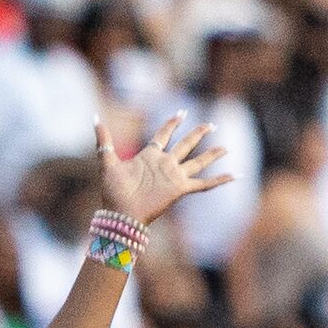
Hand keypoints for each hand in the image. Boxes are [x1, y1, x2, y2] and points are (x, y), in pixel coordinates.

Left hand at [96, 114, 230, 227]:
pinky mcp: (180, 189)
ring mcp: (173, 177)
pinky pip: (203, 184)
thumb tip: (94, 116)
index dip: (172, 123)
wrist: (120, 215)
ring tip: (227, 147)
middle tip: (211, 124)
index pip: (164, 135)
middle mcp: (164, 165)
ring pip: (198, 161)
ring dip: (212, 154)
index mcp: (149, 156)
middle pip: (185, 145)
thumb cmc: (112, 192)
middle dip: (198, 134)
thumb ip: (104, 140)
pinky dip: (219, 180)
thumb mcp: (107, 162)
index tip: (182, 112)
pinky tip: (234, 175)